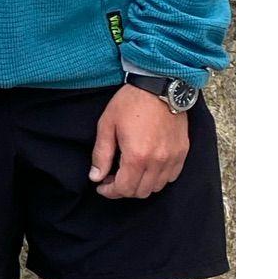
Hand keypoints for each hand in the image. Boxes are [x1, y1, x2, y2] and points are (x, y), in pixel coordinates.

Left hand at [89, 85, 190, 199]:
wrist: (160, 86)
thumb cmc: (130, 103)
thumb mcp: (107, 125)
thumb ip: (101, 154)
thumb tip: (95, 177)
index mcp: (137, 156)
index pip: (124, 189)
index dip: (110, 192)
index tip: (101, 186)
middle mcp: (158, 161)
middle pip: (140, 192)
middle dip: (123, 190)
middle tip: (112, 178)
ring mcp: (173, 158)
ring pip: (156, 187)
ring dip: (140, 185)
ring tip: (129, 172)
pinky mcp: (182, 152)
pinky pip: (171, 177)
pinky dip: (157, 178)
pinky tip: (147, 167)